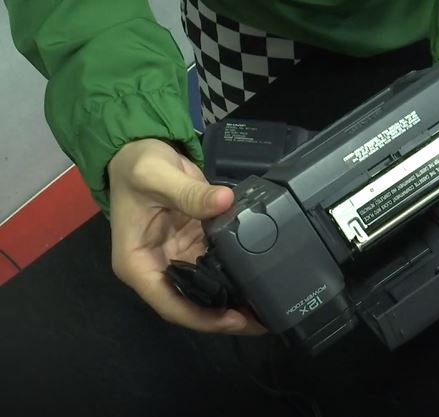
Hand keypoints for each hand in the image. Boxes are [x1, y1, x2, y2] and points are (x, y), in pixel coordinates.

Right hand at [107, 138, 264, 334]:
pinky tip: (261, 277)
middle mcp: (157, 268)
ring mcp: (178, 258)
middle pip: (191, 304)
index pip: (169, 303)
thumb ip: (190, 193)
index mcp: (137, 263)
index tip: (234, 320)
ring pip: (208, 289)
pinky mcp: (194, 246)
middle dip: (225, 315)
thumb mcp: (156, 176)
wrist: (139, 151)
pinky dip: (237, 274)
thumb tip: (225, 202)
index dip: (202, 318)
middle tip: (262, 319)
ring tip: (268, 305)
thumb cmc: (137, 166)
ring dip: (235, 298)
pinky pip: (217, 266)